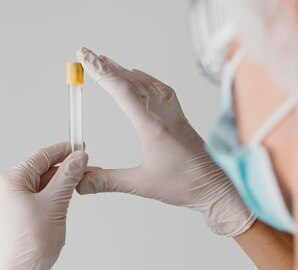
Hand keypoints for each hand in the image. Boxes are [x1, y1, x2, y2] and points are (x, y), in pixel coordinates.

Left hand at [0, 142, 87, 269]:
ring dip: (57, 187)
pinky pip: (33, 201)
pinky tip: (62, 206)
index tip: (80, 147)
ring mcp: (5, 206)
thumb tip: (78, 157)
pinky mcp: (11, 220)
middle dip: (62, 171)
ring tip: (76, 190)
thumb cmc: (34, 241)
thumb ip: (68, 176)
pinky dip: (49, 199)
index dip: (63, 151)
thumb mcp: (56, 202)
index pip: (40, 157)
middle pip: (38, 171)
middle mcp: (3, 191)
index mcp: (9, 181)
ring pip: (37, 187)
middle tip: (84, 171)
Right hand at [76, 47, 253, 236]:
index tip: (85, 57)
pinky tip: (140, 79)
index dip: (101, 73)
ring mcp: (174, 115)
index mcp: (152, 126)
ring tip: (108, 63)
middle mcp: (164, 114)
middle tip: (88, 54)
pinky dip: (146, 80)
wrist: (216, 187)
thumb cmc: (185, 185)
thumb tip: (80, 182)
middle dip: (108, 67)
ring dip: (125, 71)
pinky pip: (162, 90)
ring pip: (147, 84)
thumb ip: (108, 181)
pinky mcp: (181, 119)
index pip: (122, 91)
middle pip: (132, 82)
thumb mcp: (141, 185)